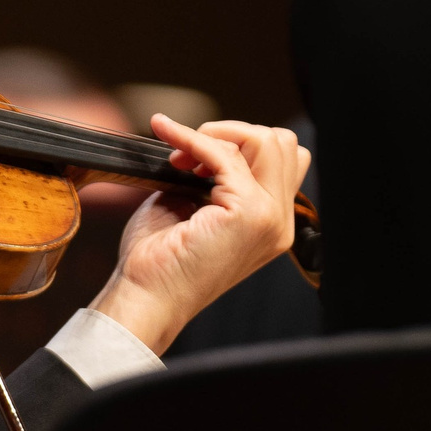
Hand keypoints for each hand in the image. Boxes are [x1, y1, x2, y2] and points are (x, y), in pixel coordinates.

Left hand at [90, 117, 310, 354]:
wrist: (146, 297)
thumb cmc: (159, 261)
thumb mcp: (193, 205)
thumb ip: (211, 174)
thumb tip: (205, 140)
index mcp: (270, 222)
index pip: (281, 160)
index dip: (238, 145)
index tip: (189, 158)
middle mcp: (279, 221)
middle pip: (284, 143)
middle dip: (233, 134)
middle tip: (186, 157)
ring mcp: (269, 218)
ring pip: (268, 140)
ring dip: (219, 134)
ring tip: (180, 158)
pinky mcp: (248, 214)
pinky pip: (225, 154)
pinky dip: (192, 137)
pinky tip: (166, 132)